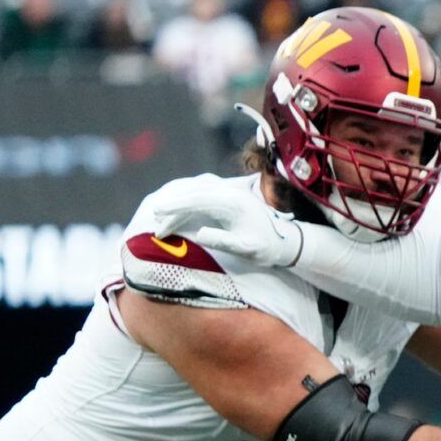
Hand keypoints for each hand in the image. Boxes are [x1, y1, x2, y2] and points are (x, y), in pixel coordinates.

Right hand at [148, 175, 303, 268]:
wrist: (286, 241)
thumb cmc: (267, 247)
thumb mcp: (248, 248)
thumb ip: (224, 241)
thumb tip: (199, 234)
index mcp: (233, 202)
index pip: (198, 199)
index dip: (176, 205)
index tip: (158, 212)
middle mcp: (228, 192)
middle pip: (191, 192)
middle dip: (171, 206)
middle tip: (154, 222)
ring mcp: (226, 192)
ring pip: (193, 191)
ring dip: (176, 204)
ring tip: (161, 221)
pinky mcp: (224, 197)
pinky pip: (199, 195)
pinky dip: (184, 204)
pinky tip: (174, 216)